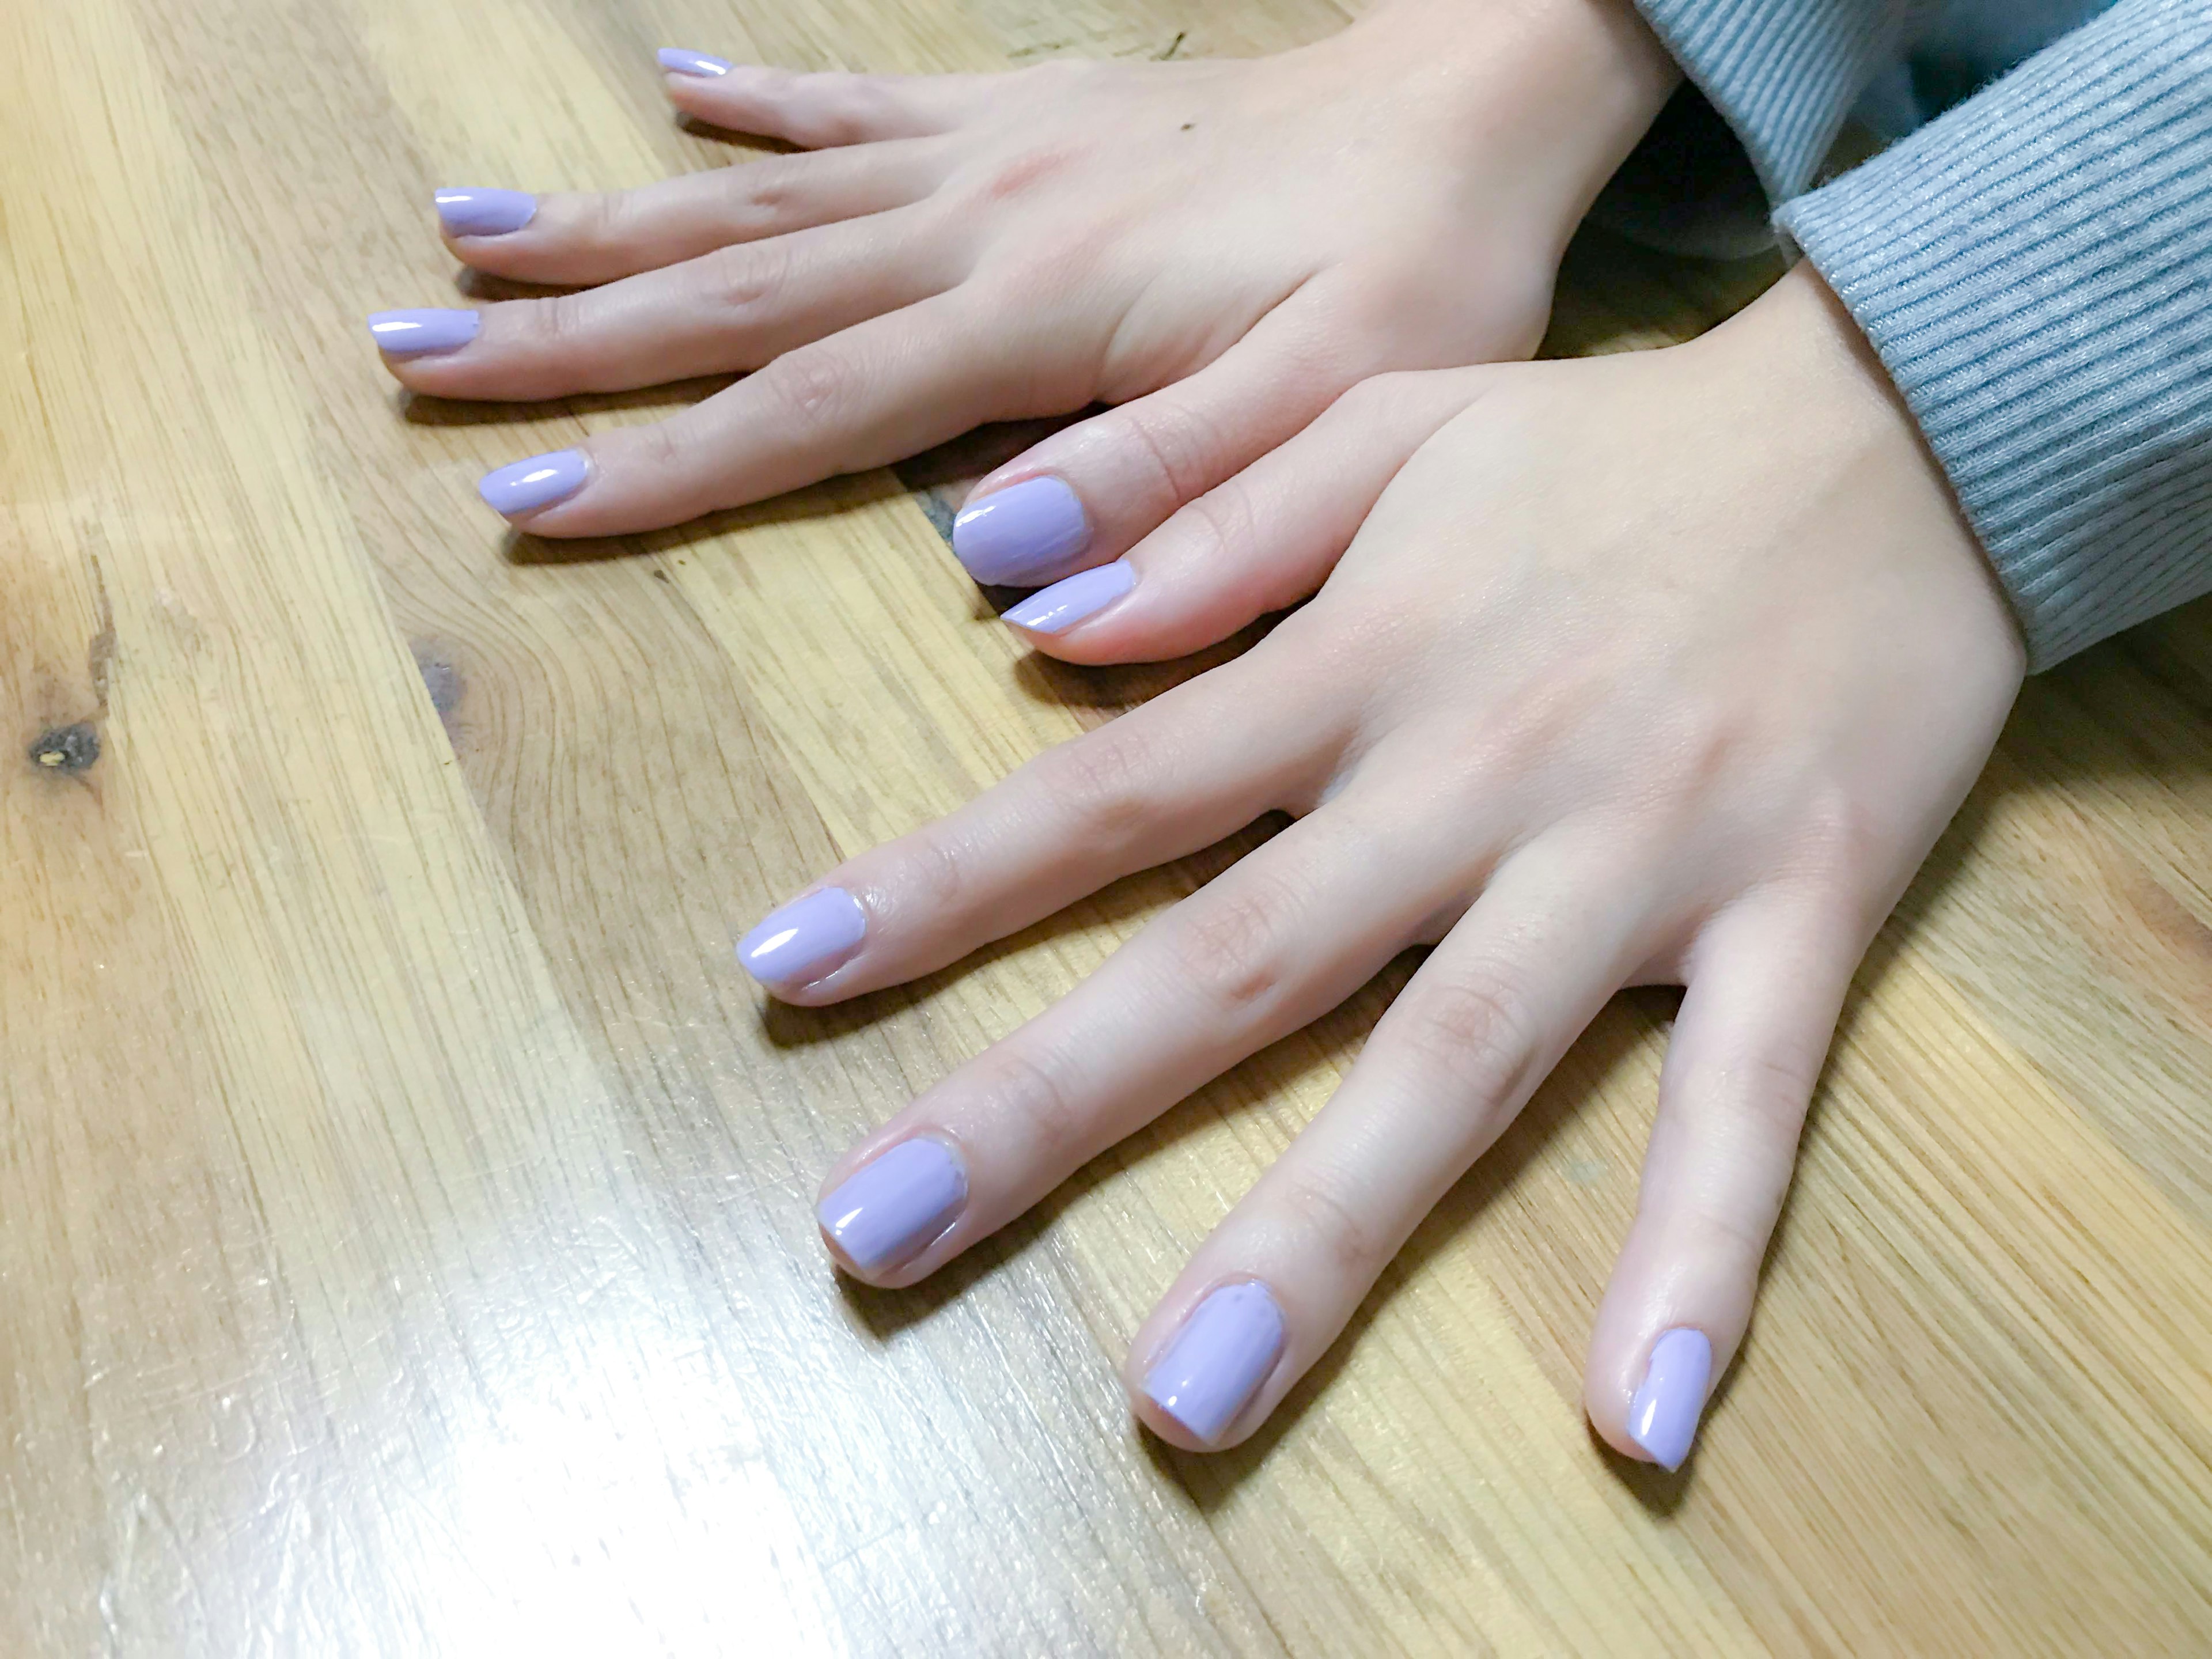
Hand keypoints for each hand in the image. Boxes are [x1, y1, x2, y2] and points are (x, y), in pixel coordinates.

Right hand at [370, 0, 1675, 577]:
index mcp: (1036, 311)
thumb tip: (995, 564)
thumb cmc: (1423, 267)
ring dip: (609, 221)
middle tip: (411, 357)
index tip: (524, 499)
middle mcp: (979, 217)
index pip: (812, 402)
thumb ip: (1180, 492)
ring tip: (465, 229)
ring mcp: (990, 150)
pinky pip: (861, 99)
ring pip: (761, 192)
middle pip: (736, 287)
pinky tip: (666, 86)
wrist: (1475, 97)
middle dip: (568, 337)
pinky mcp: (1026, 112)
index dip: (665, 463)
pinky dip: (757, 100)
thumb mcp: (1346, 409)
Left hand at [740, 265, 2025, 1465]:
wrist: (1899, 426)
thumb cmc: (1611, 440)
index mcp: (1361, 658)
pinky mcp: (1799, 915)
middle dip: (1046, 1102)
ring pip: (1453, 1063)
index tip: (783, 976)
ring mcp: (1634, 862)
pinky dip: (1697, 1251)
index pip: (1112, 792)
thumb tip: (1023, 615)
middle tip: (873, 1237)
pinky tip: (1641, 1417)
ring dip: (1317, 1234)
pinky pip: (1746, 1103)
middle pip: (1235, 961)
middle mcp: (1470, 776)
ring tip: (1182, 1398)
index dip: (940, 885)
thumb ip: (1205, 513)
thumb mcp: (1387, 418)